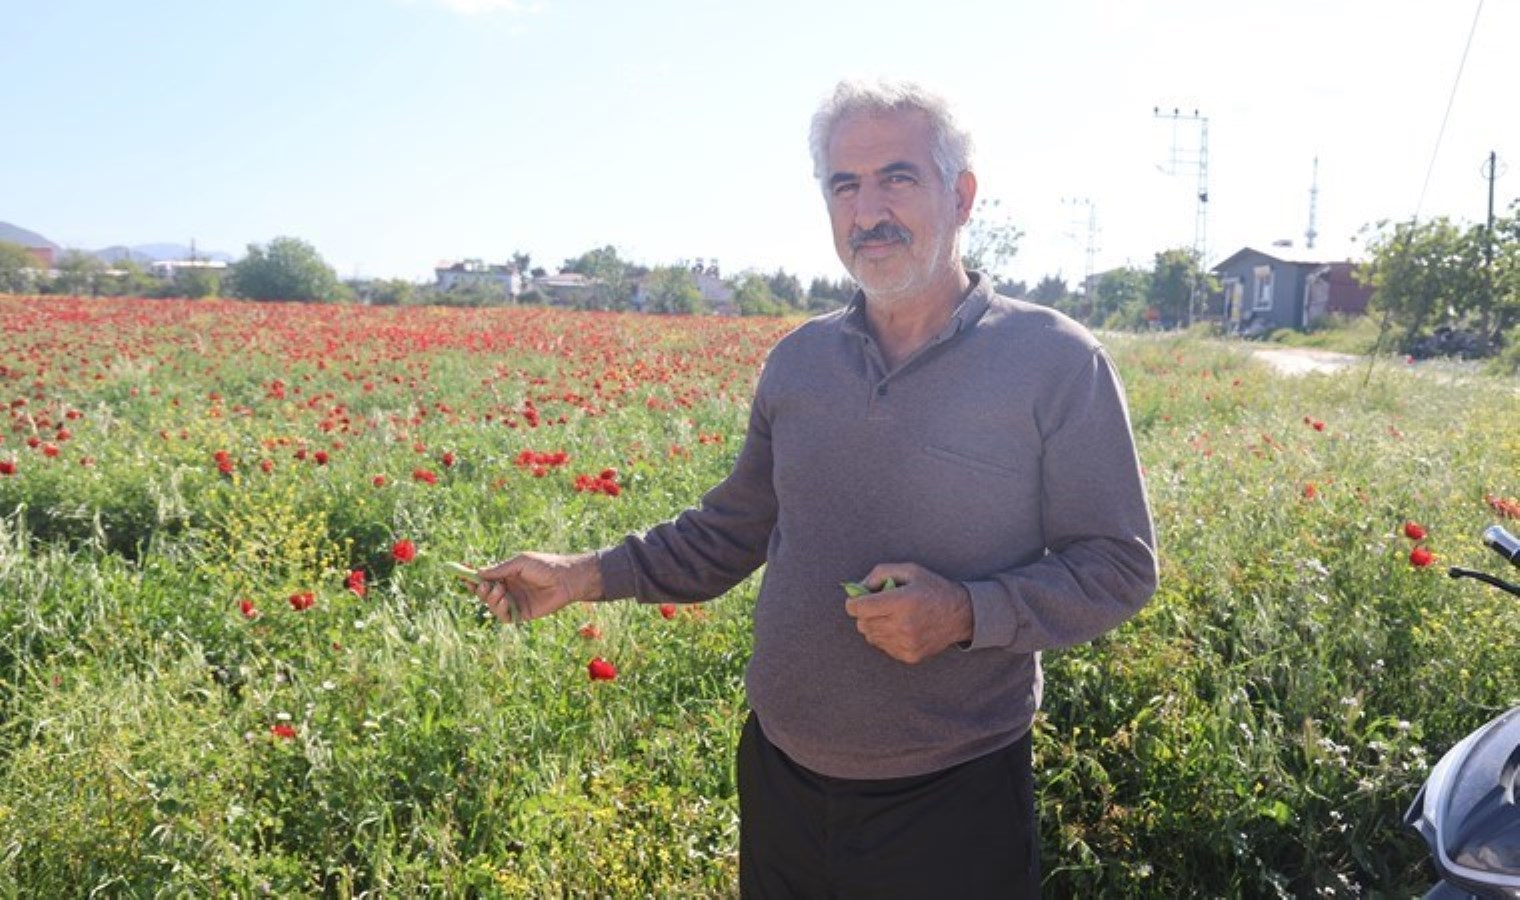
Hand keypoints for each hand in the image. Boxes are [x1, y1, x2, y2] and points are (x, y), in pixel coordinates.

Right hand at [472, 551, 600, 623]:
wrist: (566, 579)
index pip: (484, 578)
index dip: (472, 577)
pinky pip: (504, 617)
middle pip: (484, 593)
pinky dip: (500, 610)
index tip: (461, 574)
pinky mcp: (522, 613)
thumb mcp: (520, 562)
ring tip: (500, 591)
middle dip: (479, 590)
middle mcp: (508, 589)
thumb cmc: (545, 565)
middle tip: (483, 585)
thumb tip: (478, 573)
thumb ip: (500, 569)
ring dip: (490, 599)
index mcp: (507, 574)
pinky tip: (505, 600)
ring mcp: (514, 601)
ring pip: (491, 606)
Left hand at [844, 563, 973, 663]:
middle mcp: (903, 625)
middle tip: (879, 606)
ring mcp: (906, 643)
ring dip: (875, 625)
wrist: (960, 614)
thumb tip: (857, 588)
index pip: (859, 608)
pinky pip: (882, 646)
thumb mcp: (909, 570)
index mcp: (901, 602)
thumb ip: (879, 574)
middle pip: (862, 623)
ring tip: (892, 616)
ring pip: (870, 636)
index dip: (853, 602)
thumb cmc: (932, 589)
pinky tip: (900, 628)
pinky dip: (885, 637)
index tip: (857, 599)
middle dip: (865, 613)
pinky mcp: (909, 655)